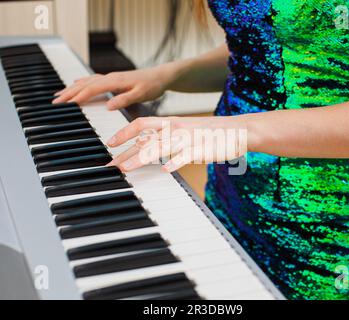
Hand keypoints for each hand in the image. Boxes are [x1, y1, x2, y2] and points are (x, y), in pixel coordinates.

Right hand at [53, 66, 172, 109]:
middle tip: (54, 101)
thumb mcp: (141, 94)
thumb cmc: (152, 85)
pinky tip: (76, 84)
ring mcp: (111, 77)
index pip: (92, 90)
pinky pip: (93, 80)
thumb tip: (108, 106)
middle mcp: (110, 78)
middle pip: (85, 85)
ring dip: (72, 88)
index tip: (64, 104)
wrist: (161, 76)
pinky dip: (82, 83)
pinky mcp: (113, 79)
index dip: (77, 97)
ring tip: (59, 94)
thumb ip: (124, 99)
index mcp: (115, 81)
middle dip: (69, 93)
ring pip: (87, 82)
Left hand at [106, 115, 256, 171]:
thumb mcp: (184, 130)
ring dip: (140, 158)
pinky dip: (176, 162)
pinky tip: (166, 170)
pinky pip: (186, 156)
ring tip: (126, 169)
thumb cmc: (209, 133)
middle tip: (110, 165)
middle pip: (145, 139)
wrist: (238, 130)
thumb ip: (164, 137)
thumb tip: (142, 145)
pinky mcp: (202, 149)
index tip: (110, 143)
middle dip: (124, 152)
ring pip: (160, 147)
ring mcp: (189, 139)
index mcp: (172, 122)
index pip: (141, 124)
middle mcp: (177, 129)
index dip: (123, 132)